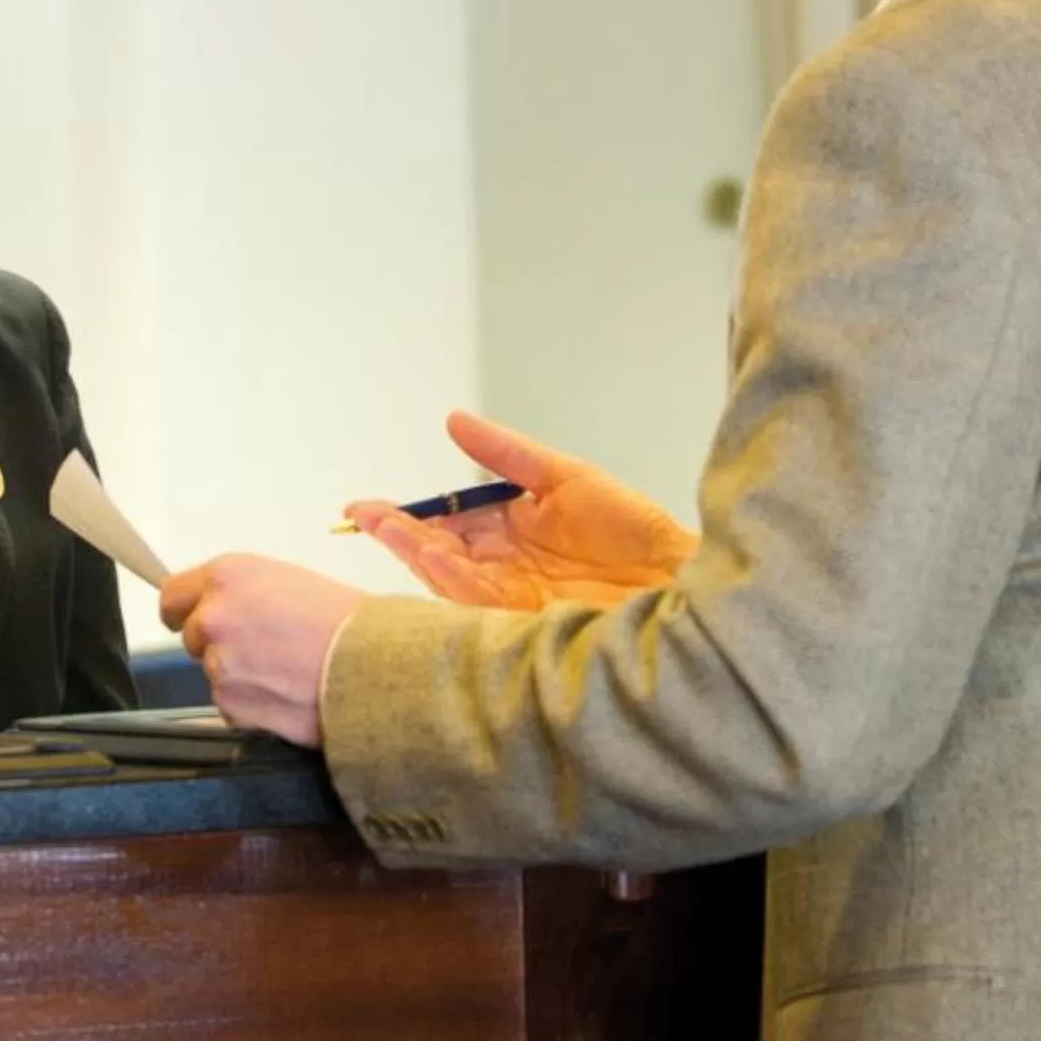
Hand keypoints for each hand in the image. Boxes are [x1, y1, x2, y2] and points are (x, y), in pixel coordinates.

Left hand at [157, 555, 364, 745]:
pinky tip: (286, 692)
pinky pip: (232, 706)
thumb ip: (242, 593)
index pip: (172, 596)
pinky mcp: (230, 704)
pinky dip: (253, 704)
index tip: (192, 619)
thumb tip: (221, 607)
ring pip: (215, 674)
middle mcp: (214, 617)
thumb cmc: (346, 621)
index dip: (185, 611)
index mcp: (228, 576)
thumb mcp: (286, 581)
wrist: (373, 665)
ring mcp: (218, 664)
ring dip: (241, 677)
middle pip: (193, 638)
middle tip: (265, 648)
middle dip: (220, 645)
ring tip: (286, 670)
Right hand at [346, 409, 695, 609]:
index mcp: (512, 530)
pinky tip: (433, 558)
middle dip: (398, 534)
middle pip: (439, 551)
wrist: (677, 578)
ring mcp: (513, 595)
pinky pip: (479, 600)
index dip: (409, 514)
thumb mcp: (564, 477)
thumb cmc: (634, 532)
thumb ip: (507, 453)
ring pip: (449, 576)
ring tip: (384, 528)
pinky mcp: (525, 619)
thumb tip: (454, 421)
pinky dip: (453, 580)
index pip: (449, 523)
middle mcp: (505, 566)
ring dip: (415, 553)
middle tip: (363, 515)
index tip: (370, 506)